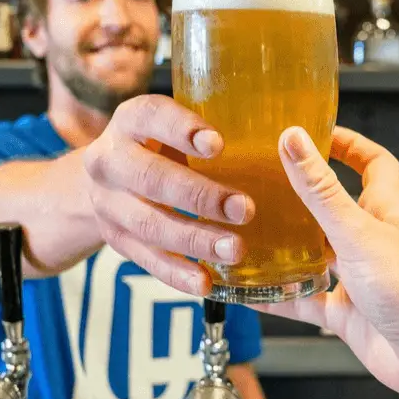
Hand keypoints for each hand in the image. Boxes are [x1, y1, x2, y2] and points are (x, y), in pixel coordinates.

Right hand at [82, 95, 252, 290]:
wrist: (108, 179)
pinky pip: (146, 259)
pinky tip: (205, 282)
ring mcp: (107, 203)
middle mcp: (109, 160)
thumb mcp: (176, 126)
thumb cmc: (162, 146)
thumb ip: (214, 130)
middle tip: (244, 209)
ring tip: (235, 249)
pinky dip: (177, 273)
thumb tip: (291, 139)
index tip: (218, 144)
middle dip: (199, 196)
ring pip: (149, 224)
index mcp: (131, 120)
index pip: (151, 116)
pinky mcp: (115, 239)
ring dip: (195, 239)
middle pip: (151, 178)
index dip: (182, 130)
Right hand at [257, 127, 398, 398]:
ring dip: (286, 246)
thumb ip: (321, 190)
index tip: (317, 132)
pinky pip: (305, 301)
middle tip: (266, 181)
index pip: (373, 164)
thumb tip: (294, 139)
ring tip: (249, 232)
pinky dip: (279, 296)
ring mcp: (358, 279)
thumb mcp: (358, 232)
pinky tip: (251, 292)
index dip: (349, 145)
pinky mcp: (347, 315)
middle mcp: (372, 242)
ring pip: (315, 255)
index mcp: (385, 211)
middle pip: (335, 208)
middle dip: (302, 195)